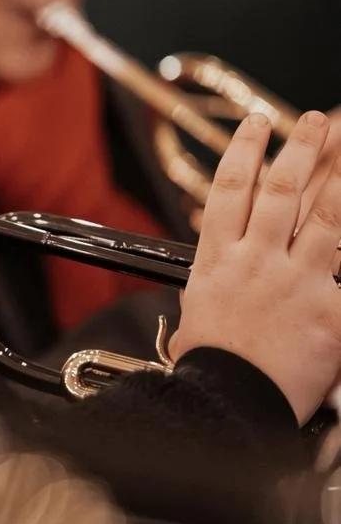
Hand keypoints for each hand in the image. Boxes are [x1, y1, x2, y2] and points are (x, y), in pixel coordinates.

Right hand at [171, 110, 340, 423]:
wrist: (229, 404)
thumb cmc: (210, 367)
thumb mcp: (198, 312)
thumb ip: (214, 282)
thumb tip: (218, 270)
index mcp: (219, 260)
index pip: (230, 190)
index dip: (244, 151)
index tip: (255, 124)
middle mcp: (256, 261)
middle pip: (281, 189)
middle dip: (299, 147)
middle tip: (313, 119)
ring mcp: (294, 281)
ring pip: (323, 215)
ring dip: (337, 175)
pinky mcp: (327, 309)